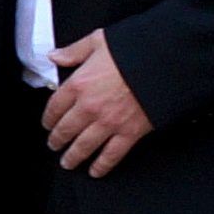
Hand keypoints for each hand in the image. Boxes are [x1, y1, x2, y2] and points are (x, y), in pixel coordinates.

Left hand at [44, 30, 151, 176]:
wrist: (165, 63)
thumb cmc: (132, 50)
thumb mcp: (99, 41)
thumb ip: (74, 51)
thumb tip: (54, 56)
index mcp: (78, 84)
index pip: (54, 106)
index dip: (48, 118)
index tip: (47, 124)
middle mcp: (89, 107)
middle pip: (66, 129)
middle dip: (57, 140)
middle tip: (54, 146)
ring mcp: (109, 122)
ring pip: (84, 146)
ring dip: (73, 157)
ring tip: (67, 163)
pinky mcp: (129, 133)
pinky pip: (111, 154)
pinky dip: (102, 166)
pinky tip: (95, 172)